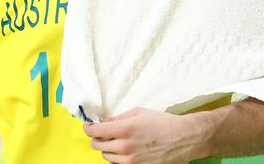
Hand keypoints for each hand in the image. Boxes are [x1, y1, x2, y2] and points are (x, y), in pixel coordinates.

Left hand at [84, 107, 198, 163]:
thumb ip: (117, 117)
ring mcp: (131, 160)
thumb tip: (102, 121)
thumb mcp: (137, 112)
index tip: (89, 126)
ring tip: (117, 141)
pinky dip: (116, 158)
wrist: (183, 138)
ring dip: (107, 148)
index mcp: (123, 129)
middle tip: (104, 132)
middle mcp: (124, 147)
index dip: (88, 128)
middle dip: (97, 137)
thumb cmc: (161, 122)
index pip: (93, 132)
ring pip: (106, 156)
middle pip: (96, 145)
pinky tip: (124, 150)